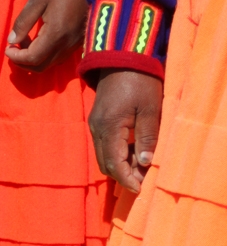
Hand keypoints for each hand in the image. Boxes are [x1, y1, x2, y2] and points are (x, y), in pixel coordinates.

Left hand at [5, 0, 87, 70]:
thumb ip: (23, 22)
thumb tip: (12, 40)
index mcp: (56, 34)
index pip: (33, 58)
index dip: (16, 57)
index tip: (7, 47)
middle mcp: (67, 44)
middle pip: (41, 67)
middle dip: (23, 62)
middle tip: (13, 48)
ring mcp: (75, 44)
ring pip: (50, 63)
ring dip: (34, 58)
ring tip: (25, 41)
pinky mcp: (79, 41)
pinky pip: (59, 56)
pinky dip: (45, 54)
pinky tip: (39, 39)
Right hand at [89, 68, 163, 192]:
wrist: (121, 56)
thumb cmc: (139, 81)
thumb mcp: (150, 109)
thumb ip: (147, 137)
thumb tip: (145, 163)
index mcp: (109, 127)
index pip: (115, 164)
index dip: (127, 179)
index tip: (139, 189)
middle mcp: (97, 129)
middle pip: (105, 164)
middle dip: (123, 175)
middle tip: (142, 179)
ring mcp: (94, 124)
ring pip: (103, 155)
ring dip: (119, 165)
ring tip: (139, 166)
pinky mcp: (97, 120)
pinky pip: (103, 145)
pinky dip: (116, 154)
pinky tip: (131, 151)